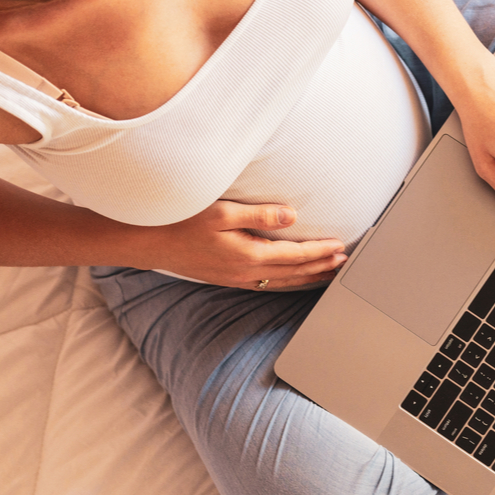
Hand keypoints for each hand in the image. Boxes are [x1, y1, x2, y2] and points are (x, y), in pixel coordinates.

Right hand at [133, 201, 345, 289]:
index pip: (295, 255)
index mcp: (248, 254)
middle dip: (322, 268)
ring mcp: (237, 278)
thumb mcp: (222, 211)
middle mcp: (246, 271)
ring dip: (308, 277)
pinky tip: (294, 278)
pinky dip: (288, 281)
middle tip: (346, 264)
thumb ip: (259, 214)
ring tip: (329, 273)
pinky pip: (268, 283)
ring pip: (283, 281)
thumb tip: (292, 217)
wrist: (148, 242)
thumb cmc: (182, 221)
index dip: (321, 252)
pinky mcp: (228, 277)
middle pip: (294, 272)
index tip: (341, 248)